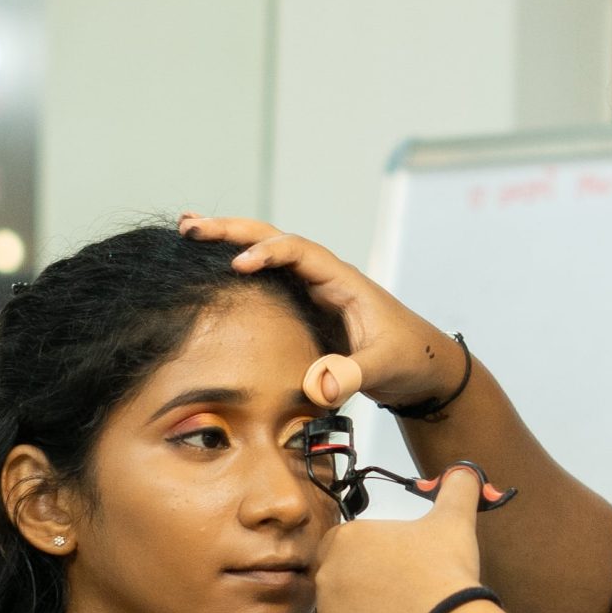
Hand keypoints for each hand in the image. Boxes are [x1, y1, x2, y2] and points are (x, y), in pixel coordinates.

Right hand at [178, 212, 457, 413]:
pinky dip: (237, 264)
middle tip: (190, 226)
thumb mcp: (384, 368)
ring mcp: (314, 289)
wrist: (425, 369)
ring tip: (187, 228)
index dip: (268, 253)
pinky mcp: (305, 306)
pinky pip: (267, 277)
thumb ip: (353, 375)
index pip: (300, 252)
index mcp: (343, 281)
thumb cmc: (410, 361)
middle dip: (233, 230)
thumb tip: (319, 386)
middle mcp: (325, 277)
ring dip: (229, 239)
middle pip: (275, 239)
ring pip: (267, 251)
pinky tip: (209, 263)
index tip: (237, 265)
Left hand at [307, 467, 487, 612]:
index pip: (343, 545)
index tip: (394, 568)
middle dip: (366, 589)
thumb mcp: (454, 520)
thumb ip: (458, 488)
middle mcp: (327, 575)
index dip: (369, 557)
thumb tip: (466, 472)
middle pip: (341, 581)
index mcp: (346, 539)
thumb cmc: (445, 572)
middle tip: (402, 596)